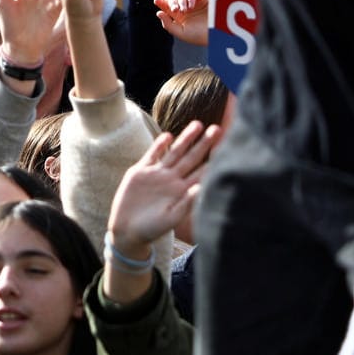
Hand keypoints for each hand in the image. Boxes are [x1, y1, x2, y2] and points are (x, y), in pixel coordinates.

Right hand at [108, 122, 220, 257]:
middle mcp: (172, 180)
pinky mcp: (140, 172)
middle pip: (191, 158)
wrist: (127, 230)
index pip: (201, 172)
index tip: (226, 147)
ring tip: (197, 124)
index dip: (213, 160)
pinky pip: (152, 155)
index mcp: (182, 191)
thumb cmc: (152, 228)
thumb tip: (201, 187)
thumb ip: (186, 203)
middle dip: (203, 144)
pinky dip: (159, 145)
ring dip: (185, 139)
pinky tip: (168, 135)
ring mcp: (156, 174)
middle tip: (217, 129)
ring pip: (174, 152)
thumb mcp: (171, 218)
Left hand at [152, 0, 210, 45]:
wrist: (218, 35)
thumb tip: (159, 13)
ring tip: (184, 10)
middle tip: (175, 10)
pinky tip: (190, 6)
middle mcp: (186, 9)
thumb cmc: (201, 37)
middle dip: (172, 2)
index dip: (161, 2)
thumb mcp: (181, 33)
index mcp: (179, 17)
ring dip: (180, 0)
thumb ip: (169, 24)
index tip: (157, 0)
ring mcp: (195, 2)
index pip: (167, 7)